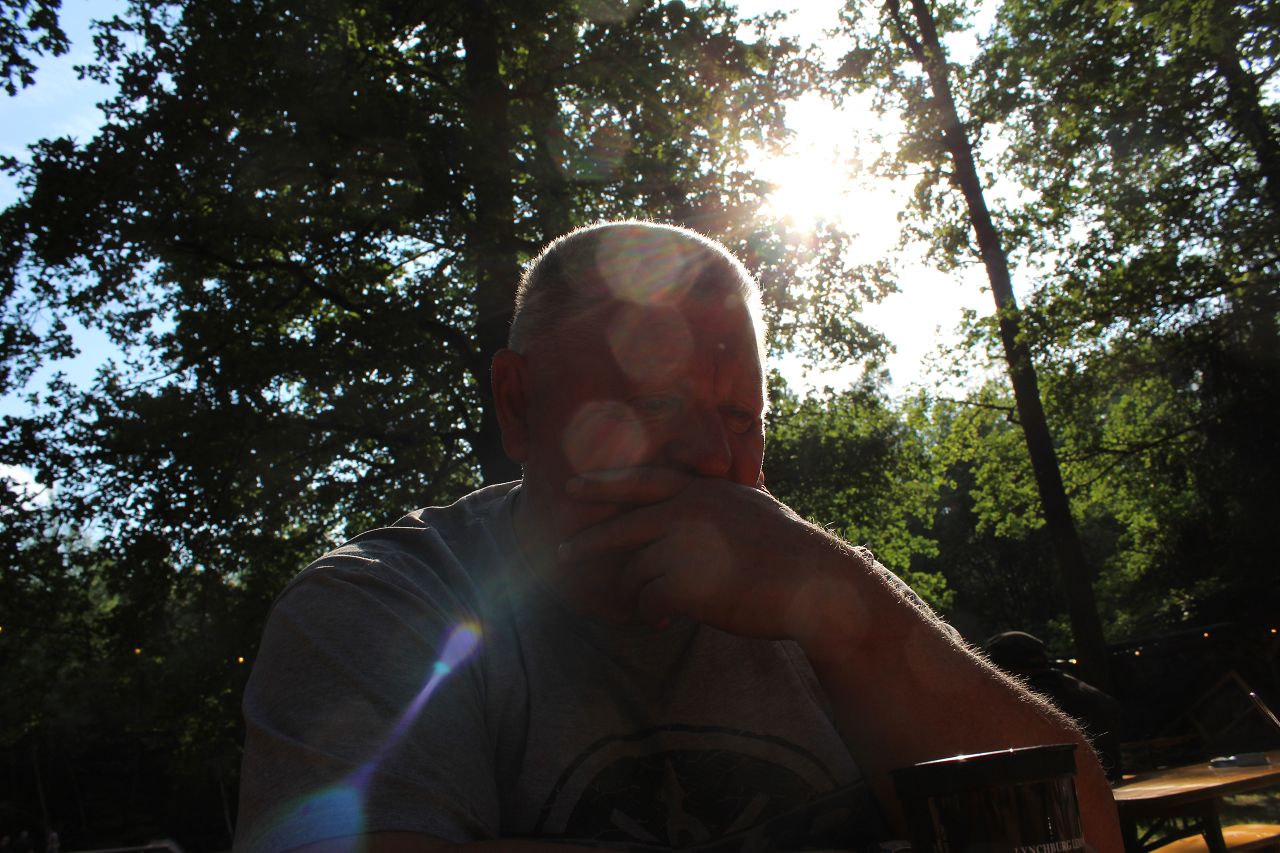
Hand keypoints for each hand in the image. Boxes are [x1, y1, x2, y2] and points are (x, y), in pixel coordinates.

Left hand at [558, 467, 864, 639]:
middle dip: (587, 543)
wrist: (815, 586)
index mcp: (702, 489)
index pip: (641, 481)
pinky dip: (651, 614)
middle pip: (620, 528)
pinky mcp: (684, 584)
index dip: (604, 484)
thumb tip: (727, 475)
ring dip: (635, 594)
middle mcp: (686, 511)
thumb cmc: (791, 549)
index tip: (572, 488)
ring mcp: (682, 547)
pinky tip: (663, 621)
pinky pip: (649, 602)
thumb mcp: (756, 505)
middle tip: (563, 552)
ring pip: (634, 573)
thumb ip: (729, 493)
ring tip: (648, 607)